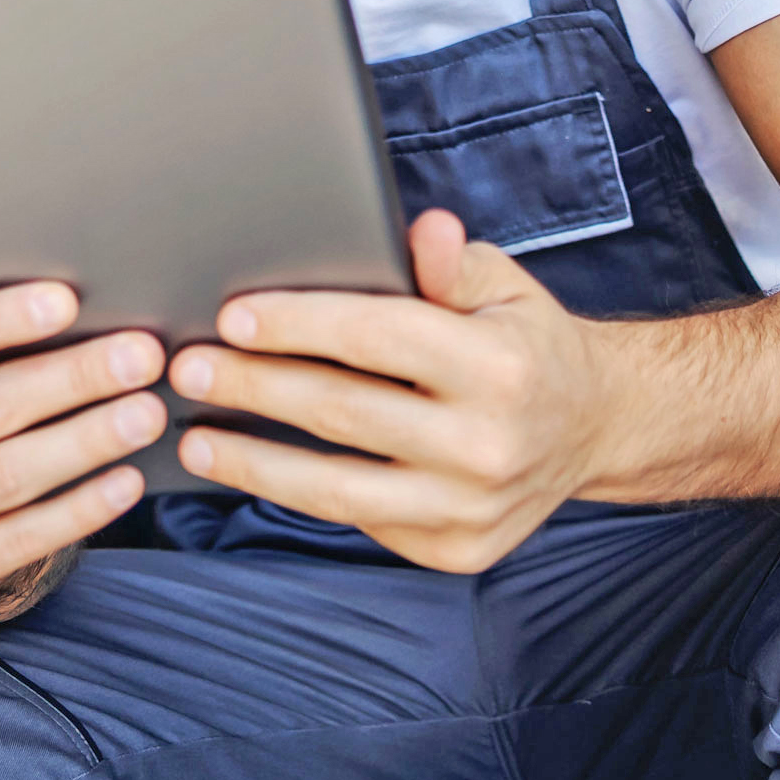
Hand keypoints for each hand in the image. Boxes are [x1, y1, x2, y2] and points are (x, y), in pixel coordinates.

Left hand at [167, 211, 619, 572]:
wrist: (592, 428)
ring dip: (253, 463)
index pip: (376, 339)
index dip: (298, 325)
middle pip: (342, 413)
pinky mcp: (454, 549)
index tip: (232, 316)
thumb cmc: (528, 344)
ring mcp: (470, 508)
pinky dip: (297, 495)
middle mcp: (487, 446)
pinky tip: (253, 468)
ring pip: (336, 488)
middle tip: (186, 368)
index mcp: (499, 368)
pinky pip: (359, 519)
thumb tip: (422, 229)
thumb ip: (454, 264)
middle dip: (254, 387)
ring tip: (194, 437)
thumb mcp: (506, 287)